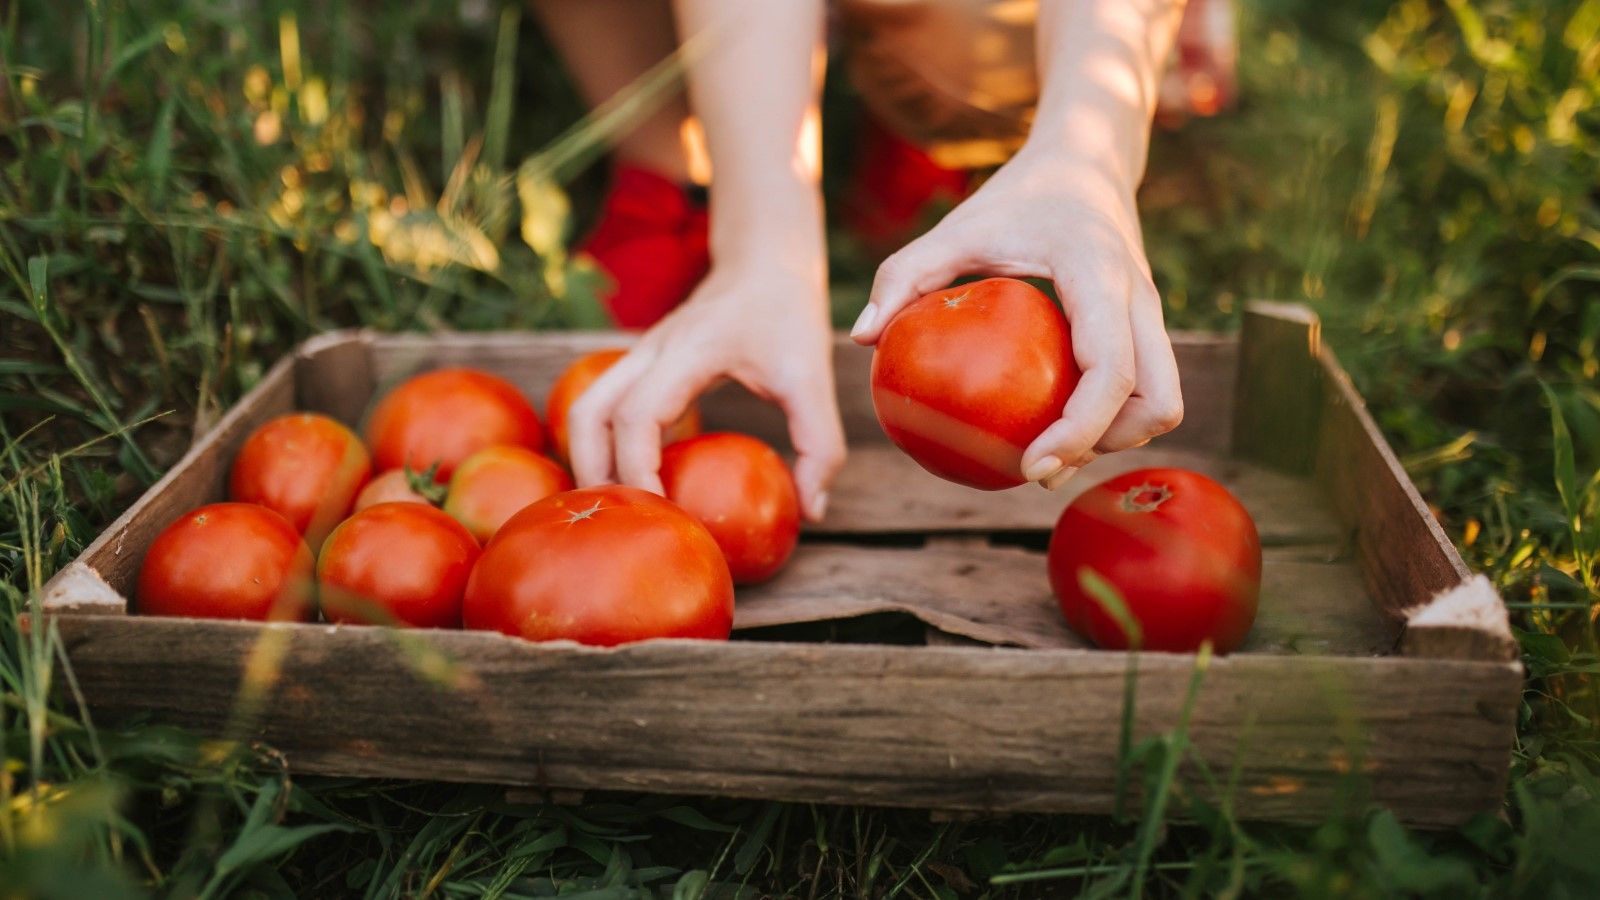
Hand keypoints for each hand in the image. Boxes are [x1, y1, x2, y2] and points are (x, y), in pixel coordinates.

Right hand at [567, 256, 845, 520]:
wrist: (766, 263)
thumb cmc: (790, 317)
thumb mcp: (813, 378)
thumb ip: (819, 444)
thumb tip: (811, 511)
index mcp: (689, 350)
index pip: (638, 414)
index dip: (637, 468)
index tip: (660, 510)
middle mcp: (653, 350)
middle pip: (589, 412)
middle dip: (593, 470)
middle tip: (622, 519)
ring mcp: (641, 355)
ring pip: (585, 407)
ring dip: (588, 458)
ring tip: (615, 505)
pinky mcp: (642, 364)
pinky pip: (603, 405)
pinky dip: (602, 444)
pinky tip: (628, 479)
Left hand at [849, 146, 1182, 489]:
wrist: (1087, 158)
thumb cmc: (1017, 196)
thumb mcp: (958, 227)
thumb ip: (907, 274)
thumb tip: (860, 337)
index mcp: (1101, 278)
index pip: (1111, 371)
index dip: (1080, 430)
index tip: (1032, 465)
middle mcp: (1141, 302)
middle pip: (1158, 403)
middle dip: (1106, 447)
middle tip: (1040, 467)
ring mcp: (1150, 317)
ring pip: (1160, 402)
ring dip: (1112, 438)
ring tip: (1046, 450)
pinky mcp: (1145, 326)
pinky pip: (1141, 388)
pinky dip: (1107, 417)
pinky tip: (1049, 423)